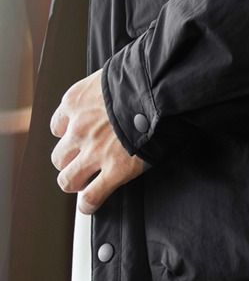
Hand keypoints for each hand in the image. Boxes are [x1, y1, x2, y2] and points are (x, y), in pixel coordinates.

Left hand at [50, 69, 143, 213]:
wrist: (159, 91)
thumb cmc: (142, 78)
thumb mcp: (114, 75)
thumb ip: (105, 89)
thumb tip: (116, 91)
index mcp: (76, 103)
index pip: (58, 125)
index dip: (69, 134)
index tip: (79, 138)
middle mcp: (79, 129)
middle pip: (59, 156)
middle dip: (70, 161)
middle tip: (84, 163)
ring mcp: (95, 152)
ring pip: (68, 179)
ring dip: (76, 182)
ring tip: (85, 184)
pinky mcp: (115, 170)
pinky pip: (92, 196)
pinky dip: (89, 204)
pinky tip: (90, 205)